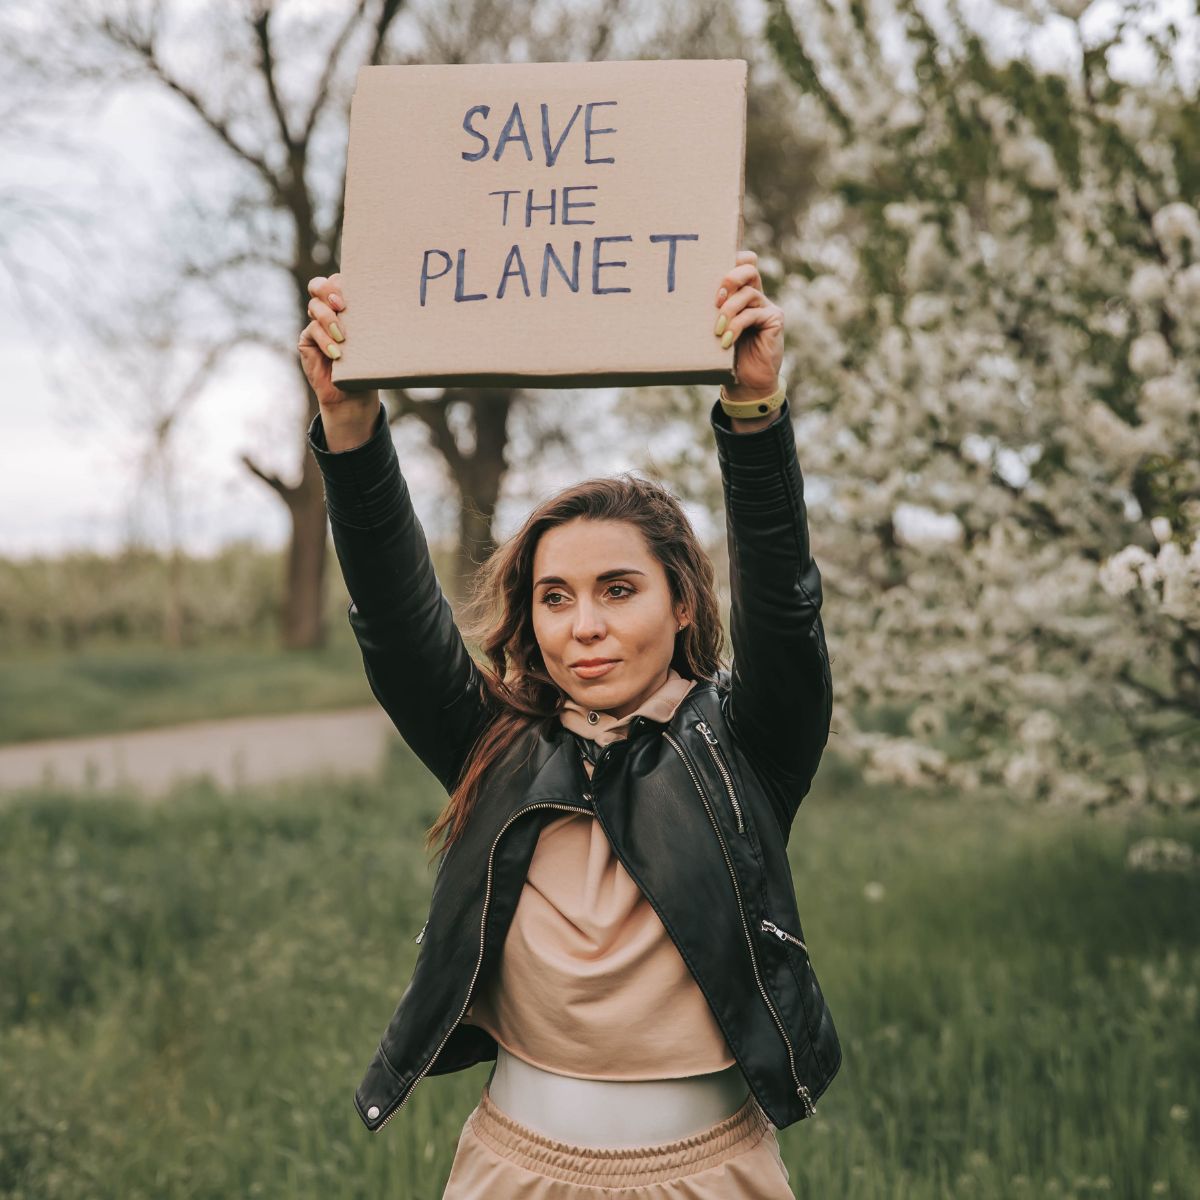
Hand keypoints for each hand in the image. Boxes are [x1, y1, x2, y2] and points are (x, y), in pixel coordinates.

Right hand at [298, 273, 377, 420]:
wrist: (354, 393)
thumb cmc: (369, 364)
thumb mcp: (373, 339)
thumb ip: (371, 319)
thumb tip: (389, 299)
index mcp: (347, 304)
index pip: (338, 280)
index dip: (339, 282)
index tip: (350, 296)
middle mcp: (329, 309)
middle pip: (317, 285)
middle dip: (327, 290)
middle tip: (341, 306)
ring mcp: (316, 323)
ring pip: (314, 306)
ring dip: (329, 320)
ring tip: (343, 338)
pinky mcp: (307, 339)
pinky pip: (312, 330)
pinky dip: (325, 340)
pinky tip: (336, 354)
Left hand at [712, 250, 783, 399]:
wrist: (745, 384)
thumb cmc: (724, 357)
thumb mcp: (713, 329)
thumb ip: (709, 311)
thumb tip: (681, 295)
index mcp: (740, 293)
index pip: (742, 261)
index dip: (732, 257)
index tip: (710, 272)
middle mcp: (756, 296)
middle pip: (749, 267)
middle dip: (729, 279)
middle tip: (715, 300)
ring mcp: (767, 306)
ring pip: (748, 293)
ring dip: (728, 311)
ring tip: (717, 330)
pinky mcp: (775, 320)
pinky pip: (752, 314)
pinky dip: (736, 327)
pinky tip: (726, 342)